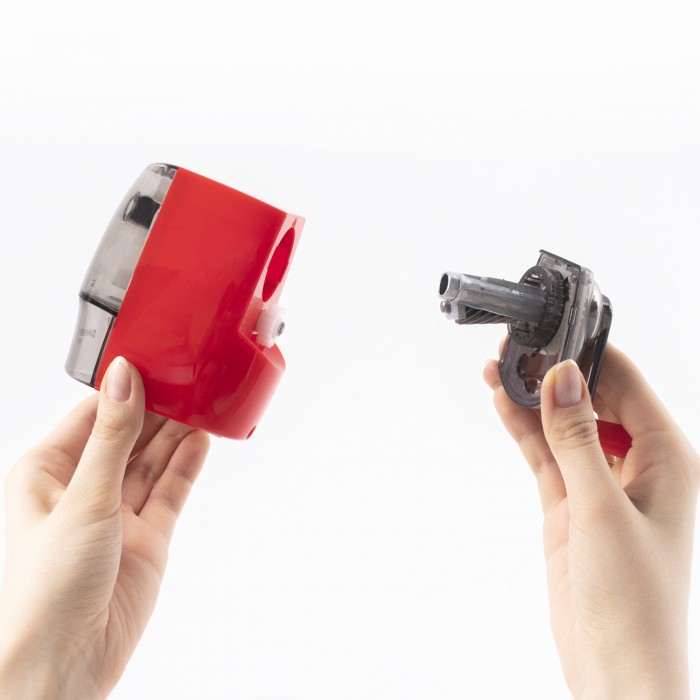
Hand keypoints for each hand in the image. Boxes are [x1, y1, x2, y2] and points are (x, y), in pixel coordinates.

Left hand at [0, 357, 209, 698]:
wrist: (69, 661)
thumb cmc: (46, 588)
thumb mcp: (83, 498)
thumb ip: (112, 436)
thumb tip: (124, 378)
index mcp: (49, 472)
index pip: (93, 414)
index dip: (125, 389)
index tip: (156, 361)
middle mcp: (85, 488)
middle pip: (129, 434)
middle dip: (158, 408)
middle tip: (190, 379)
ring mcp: (120, 511)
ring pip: (154, 459)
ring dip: (178, 432)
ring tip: (203, 400)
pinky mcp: (149, 534)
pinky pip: (173, 488)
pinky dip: (188, 463)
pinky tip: (202, 438)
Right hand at [483, 344, 698, 699]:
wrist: (615, 668)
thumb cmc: (634, 600)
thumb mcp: (602, 510)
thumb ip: (577, 439)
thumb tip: (563, 376)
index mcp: (668, 459)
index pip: (627, 386)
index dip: (589, 357)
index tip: (550, 334)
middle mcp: (636, 465)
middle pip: (592, 400)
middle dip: (554, 374)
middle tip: (513, 350)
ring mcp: (598, 483)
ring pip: (562, 425)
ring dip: (531, 399)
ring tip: (495, 370)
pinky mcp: (569, 503)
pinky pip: (545, 455)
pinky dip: (523, 430)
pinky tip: (502, 407)